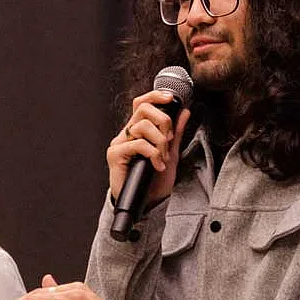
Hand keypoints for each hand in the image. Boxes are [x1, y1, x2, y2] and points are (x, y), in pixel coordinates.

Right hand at [107, 90, 192, 206]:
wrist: (146, 203)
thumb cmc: (154, 180)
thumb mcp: (171, 153)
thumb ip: (176, 132)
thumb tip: (184, 111)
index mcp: (139, 130)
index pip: (143, 103)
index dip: (155, 96)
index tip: (171, 98)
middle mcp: (127, 133)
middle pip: (144, 108)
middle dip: (163, 121)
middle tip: (169, 140)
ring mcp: (120, 143)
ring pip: (143, 126)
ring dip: (160, 143)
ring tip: (162, 158)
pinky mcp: (115, 154)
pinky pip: (138, 144)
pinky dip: (153, 154)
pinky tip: (157, 165)